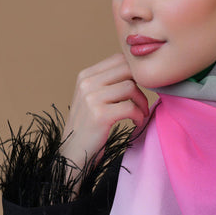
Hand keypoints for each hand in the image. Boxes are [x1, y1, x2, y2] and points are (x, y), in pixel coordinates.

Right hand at [60, 53, 148, 171]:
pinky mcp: (99, 115)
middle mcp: (86, 83)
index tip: (142, 87)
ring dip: (142, 102)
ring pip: (130, 87)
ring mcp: (91, 98)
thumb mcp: (93, 99)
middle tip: (143, 100)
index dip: (137, 71)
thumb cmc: (89, 128)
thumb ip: (109, 82)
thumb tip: (138, 70)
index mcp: (85, 75)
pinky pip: (130, 107)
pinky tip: (136, 123)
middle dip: (142, 84)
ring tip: (140, 114)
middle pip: (127, 68)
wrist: (72, 155)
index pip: (119, 58)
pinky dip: (139, 115)